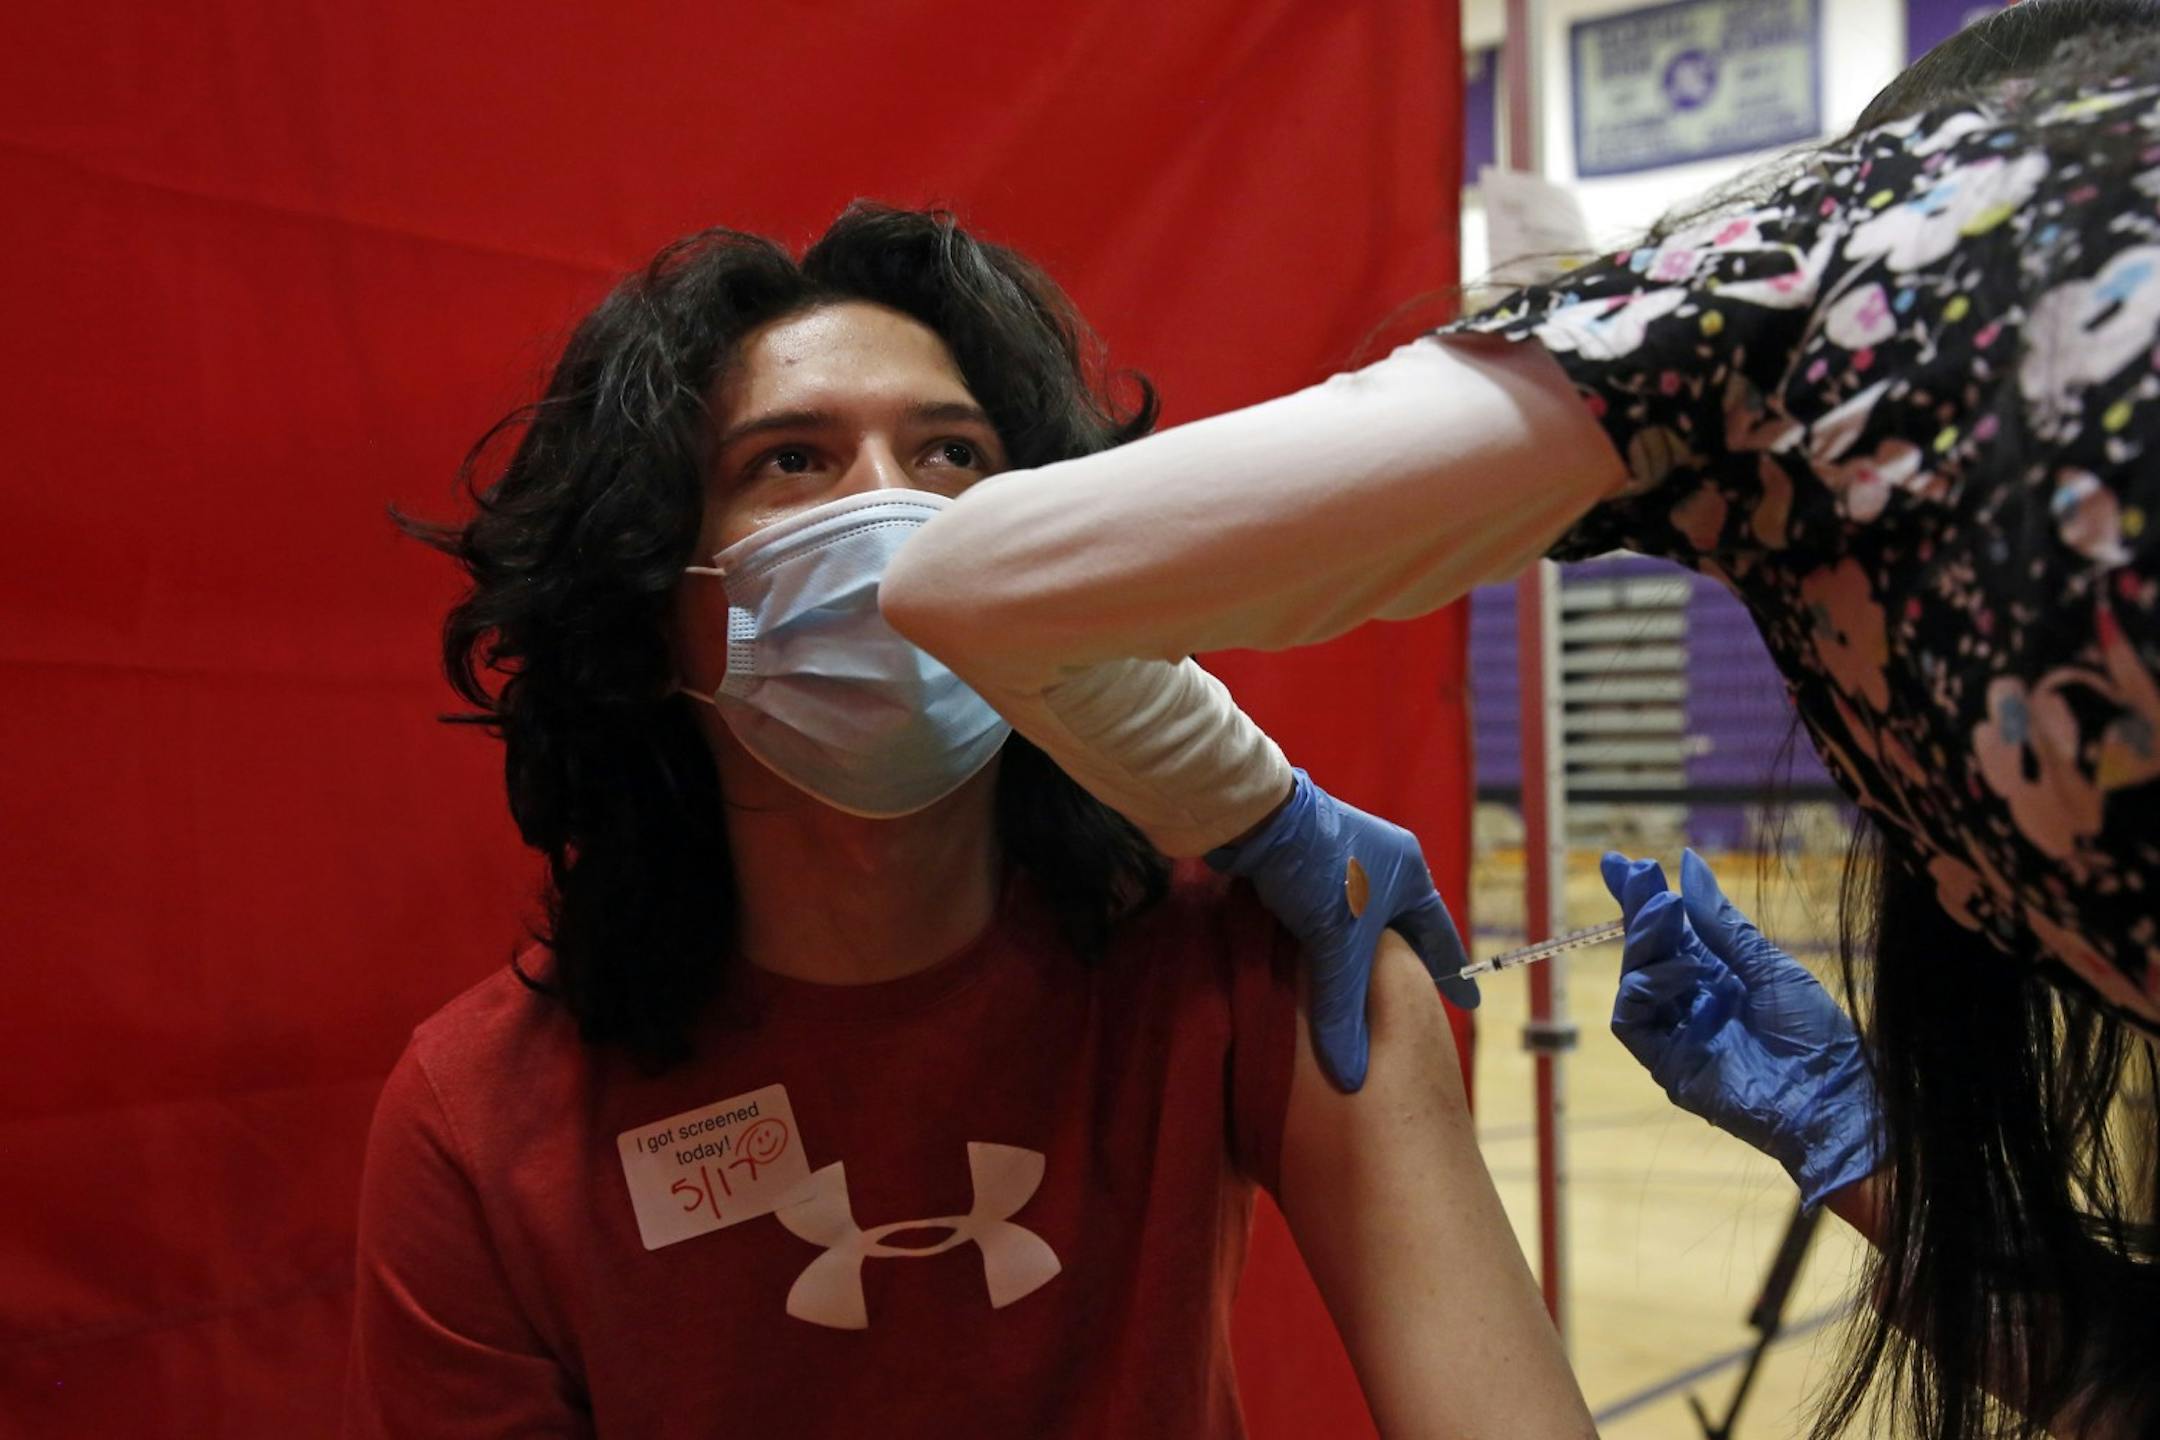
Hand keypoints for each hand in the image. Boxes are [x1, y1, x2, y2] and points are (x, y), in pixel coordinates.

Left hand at [1208, 770, 1476, 1091]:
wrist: (1257, 816)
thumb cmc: (1313, 872)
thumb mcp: (1336, 946)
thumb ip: (1344, 1009)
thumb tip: (1351, 1076)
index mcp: (1409, 872)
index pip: (1438, 934)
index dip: (1451, 973)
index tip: (1467, 1002)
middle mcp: (1384, 859)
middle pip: (1403, 924)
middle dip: (1408, 961)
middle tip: (1418, 996)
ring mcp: (1346, 855)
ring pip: (1364, 916)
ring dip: (1365, 947)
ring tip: (1370, 982)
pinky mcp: (1308, 858)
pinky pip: (1331, 907)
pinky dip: (1331, 935)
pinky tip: (1321, 957)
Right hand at [1604, 848, 1880, 1207]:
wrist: (1834, 1096)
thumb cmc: (1816, 1032)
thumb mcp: (1768, 964)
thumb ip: (1720, 921)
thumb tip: (1688, 862)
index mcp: (1717, 976)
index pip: (1668, 933)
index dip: (1642, 900)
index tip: (1622, 863)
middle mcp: (1689, 1002)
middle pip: (1645, 952)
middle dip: (1637, 910)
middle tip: (1638, 872)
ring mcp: (1676, 1033)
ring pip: (1633, 980)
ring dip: (1644, 940)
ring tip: (1668, 910)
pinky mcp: (1667, 1064)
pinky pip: (1633, 1020)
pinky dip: (1648, 986)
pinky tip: (1684, 970)